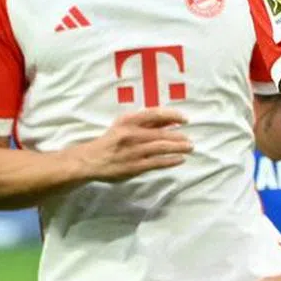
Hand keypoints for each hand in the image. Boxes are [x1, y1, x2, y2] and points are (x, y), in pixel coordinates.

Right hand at [77, 108, 192, 181]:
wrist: (91, 160)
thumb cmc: (112, 140)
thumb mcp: (124, 125)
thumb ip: (146, 123)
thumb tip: (170, 121)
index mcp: (128, 121)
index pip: (155, 114)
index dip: (173, 116)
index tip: (185, 119)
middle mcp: (131, 134)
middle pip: (162, 133)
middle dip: (180, 136)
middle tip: (190, 140)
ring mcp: (133, 151)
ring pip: (162, 148)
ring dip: (179, 148)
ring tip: (189, 148)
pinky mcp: (134, 166)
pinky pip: (157, 162)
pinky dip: (171, 160)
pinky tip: (179, 159)